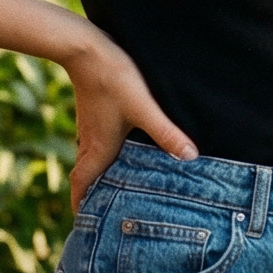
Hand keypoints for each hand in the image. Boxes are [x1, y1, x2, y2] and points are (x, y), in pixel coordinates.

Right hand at [65, 33, 195, 210]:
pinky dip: (104, 154)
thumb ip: (166, 133)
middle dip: (92, 196)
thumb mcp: (144, 108)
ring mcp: (90, 126)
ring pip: (91, 159)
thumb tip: (191, 157)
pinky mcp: (94, 112)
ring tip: (115, 186)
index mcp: (98, 148)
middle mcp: (89, 141)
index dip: (81, 206)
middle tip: (103, 212)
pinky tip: (122, 149)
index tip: (84, 225)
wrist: (85, 48)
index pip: (82, 185)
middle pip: (85, 176)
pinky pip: (96, 142)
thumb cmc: (113, 78)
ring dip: (100, 175)